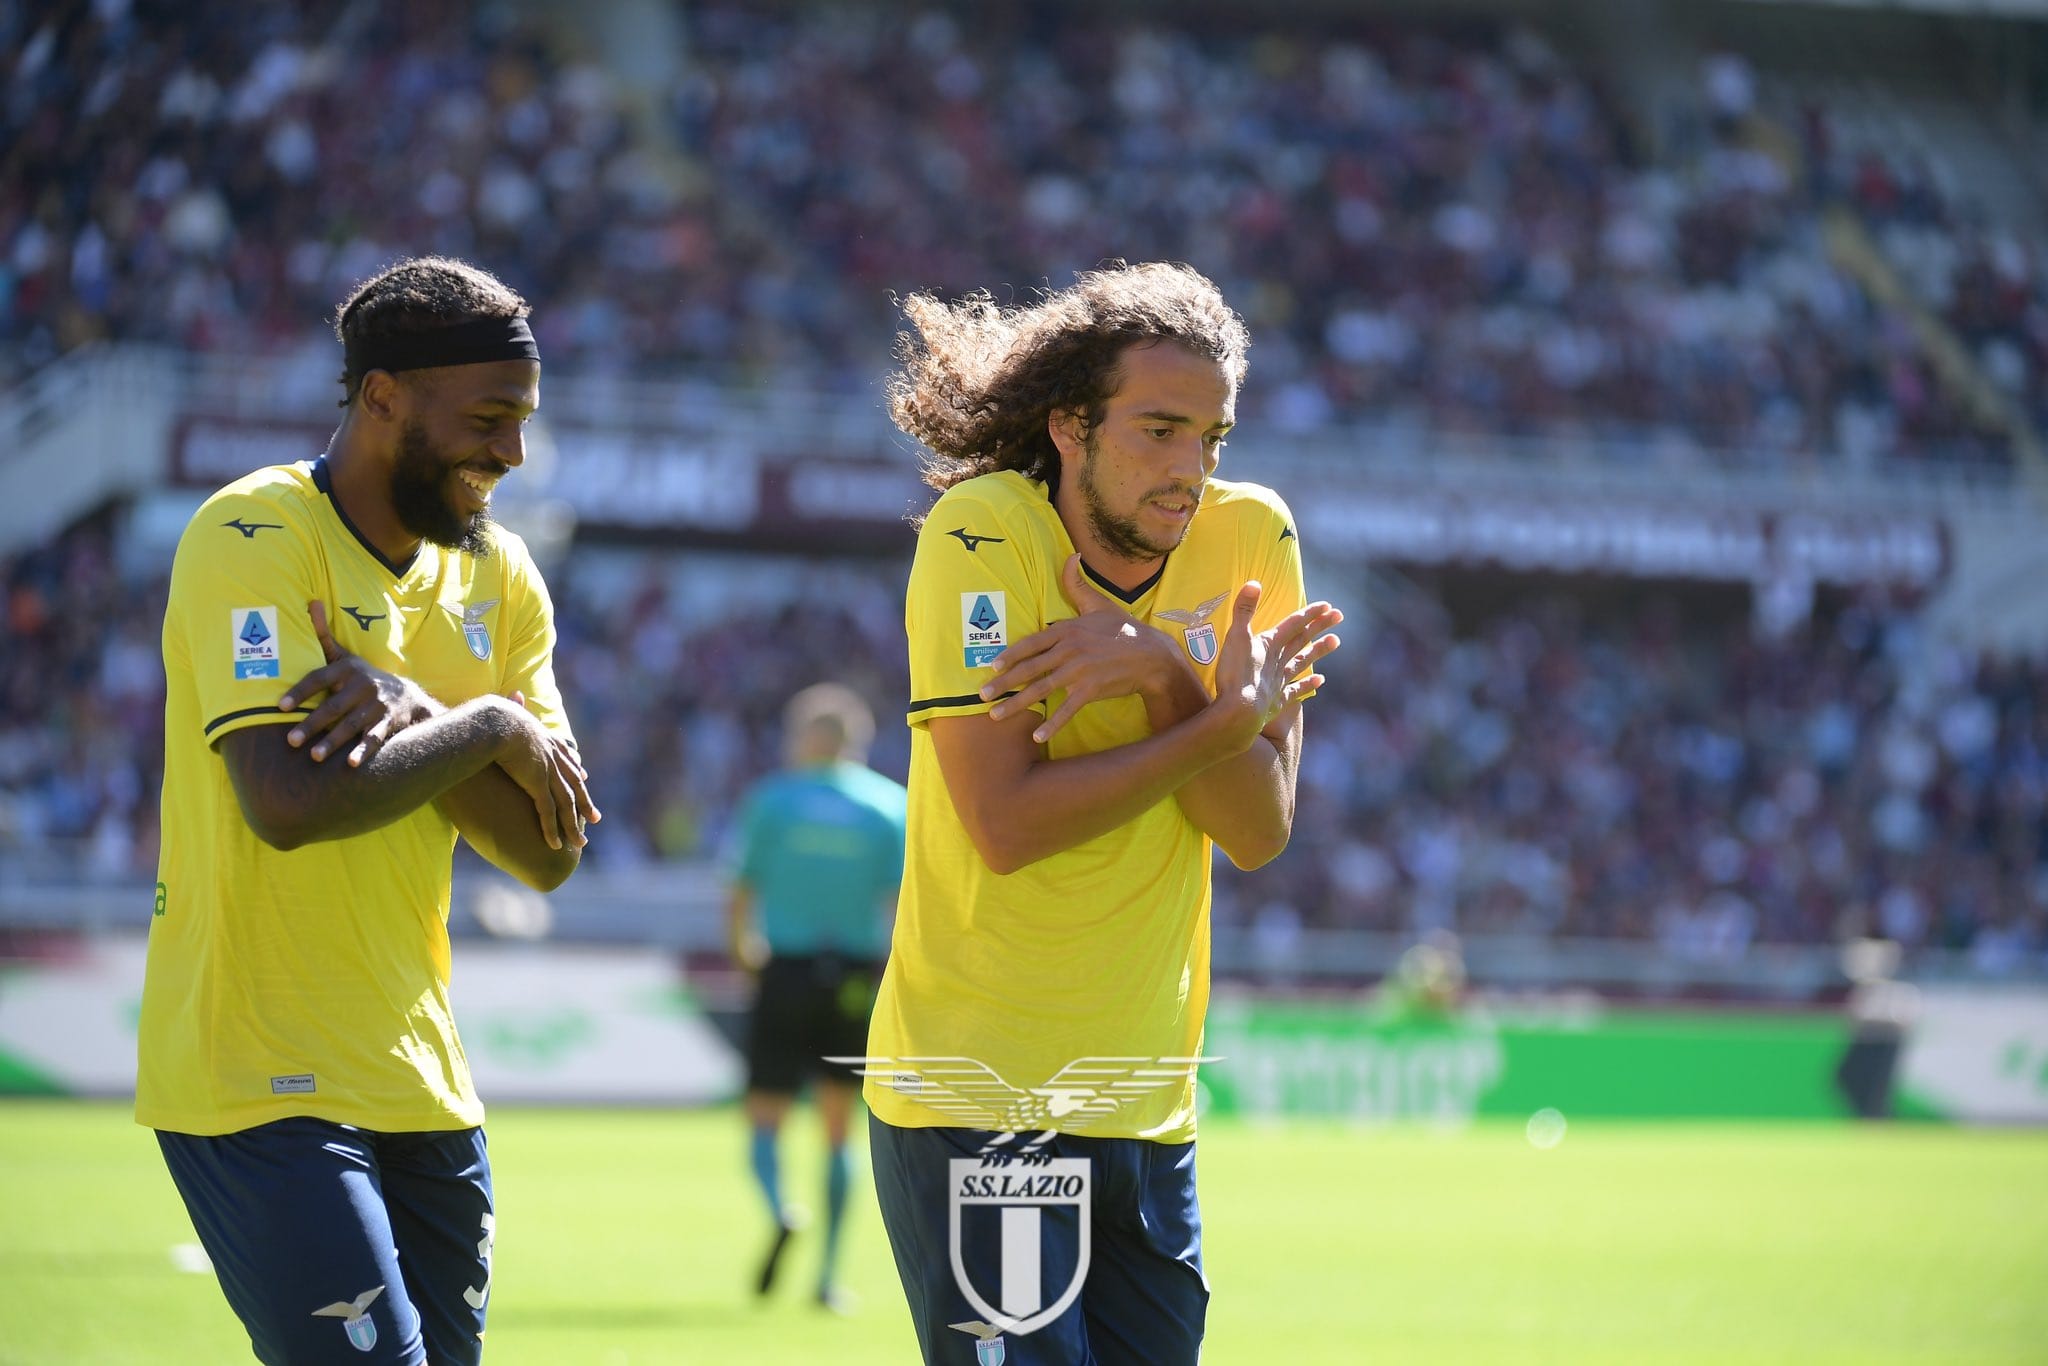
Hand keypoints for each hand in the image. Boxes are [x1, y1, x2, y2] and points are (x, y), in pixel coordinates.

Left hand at [279, 601, 436, 765]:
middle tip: (290, 740)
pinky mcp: (388, 723)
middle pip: (333, 706)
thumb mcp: (345, 656)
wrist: (408, 696)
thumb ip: (323, 634)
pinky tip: (351, 764)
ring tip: (314, 756)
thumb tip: (311, 601)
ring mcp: (377, 705)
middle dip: (312, 723)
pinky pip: (375, 738)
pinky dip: (364, 751)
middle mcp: (363, 686)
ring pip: (351, 725)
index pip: (319, 678)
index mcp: (348, 669)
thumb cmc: (363, 678)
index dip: (300, 692)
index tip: (280, 706)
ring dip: (333, 741)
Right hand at [495, 691, 600, 851]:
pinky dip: (552, 829)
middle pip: (573, 784)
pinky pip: (548, 812)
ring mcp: (548, 771)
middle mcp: (552, 756)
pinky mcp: (537, 783)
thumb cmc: (493, 714)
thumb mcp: (507, 708)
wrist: (496, 720)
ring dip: (573, 825)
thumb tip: (514, 694)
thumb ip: (512, 705)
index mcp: (545, 738)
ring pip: (566, 803)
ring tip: (581, 843)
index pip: (566, 757)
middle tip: (594, 818)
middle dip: (585, 802)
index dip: (575, 769)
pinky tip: (557, 844)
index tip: (584, 778)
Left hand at [982, 555, 1185, 743]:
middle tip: (982, 695)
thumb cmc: (1124, 630)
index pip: (1031, 643)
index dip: (1010, 655)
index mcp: (1068, 630)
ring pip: (1041, 689)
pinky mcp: (1091, 689)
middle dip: (1003, 683)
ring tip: (996, 715)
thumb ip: (1077, 584)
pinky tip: (1036, 736)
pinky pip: (1067, 709)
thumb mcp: (1099, 604)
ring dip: (1016, 704)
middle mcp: (1070, 649)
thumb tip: (1071, 555)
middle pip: (1029, 667)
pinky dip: (1052, 724)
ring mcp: (1079, 670)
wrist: (1153, 656)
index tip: (992, 666)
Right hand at [1209, 582, 1342, 743]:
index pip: (1293, 624)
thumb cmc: (1235, 674)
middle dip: (1320, 626)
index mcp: (1270, 644)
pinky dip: (1308, 685)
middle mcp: (1279, 661)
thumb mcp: (1235, 637)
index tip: (1327, 606)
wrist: (1240, 712)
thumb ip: (1244, 610)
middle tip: (1339, 616)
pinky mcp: (1277, 701)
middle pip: (1302, 640)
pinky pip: (1296, 691)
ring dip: (1319, 651)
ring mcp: (1280, 681)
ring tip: (1336, 641)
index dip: (1309, 614)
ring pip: (1303, 662)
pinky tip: (1321, 681)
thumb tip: (1254, 583)